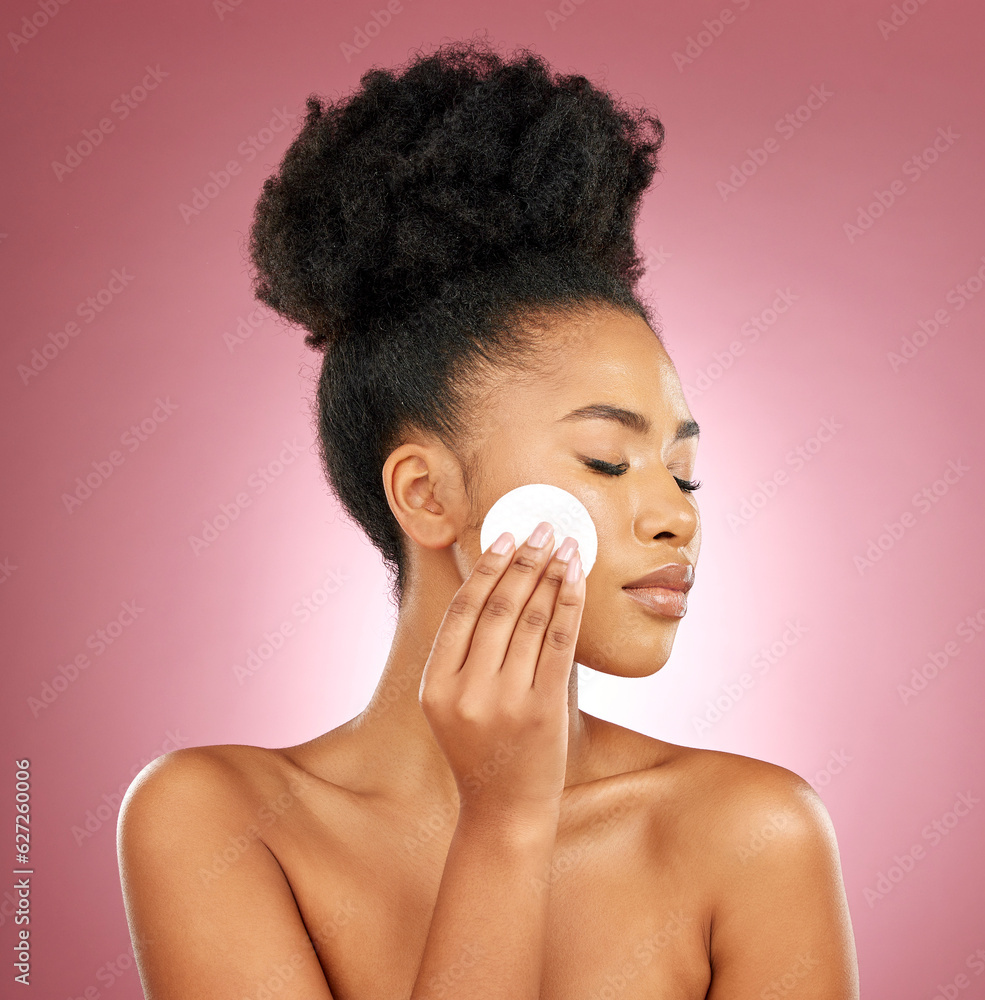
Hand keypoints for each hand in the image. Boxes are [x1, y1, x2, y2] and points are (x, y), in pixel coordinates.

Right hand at [419, 522, 585, 819]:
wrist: (505, 812)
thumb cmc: (484, 751)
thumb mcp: (455, 705)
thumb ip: (471, 653)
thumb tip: (502, 580)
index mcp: (434, 687)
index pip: (462, 610)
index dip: (487, 567)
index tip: (508, 536)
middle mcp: (465, 691)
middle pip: (497, 607)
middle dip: (525, 560)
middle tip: (544, 528)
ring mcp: (503, 703)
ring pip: (529, 620)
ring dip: (551, 575)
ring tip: (566, 546)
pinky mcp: (542, 711)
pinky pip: (558, 643)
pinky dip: (570, 605)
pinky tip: (577, 579)